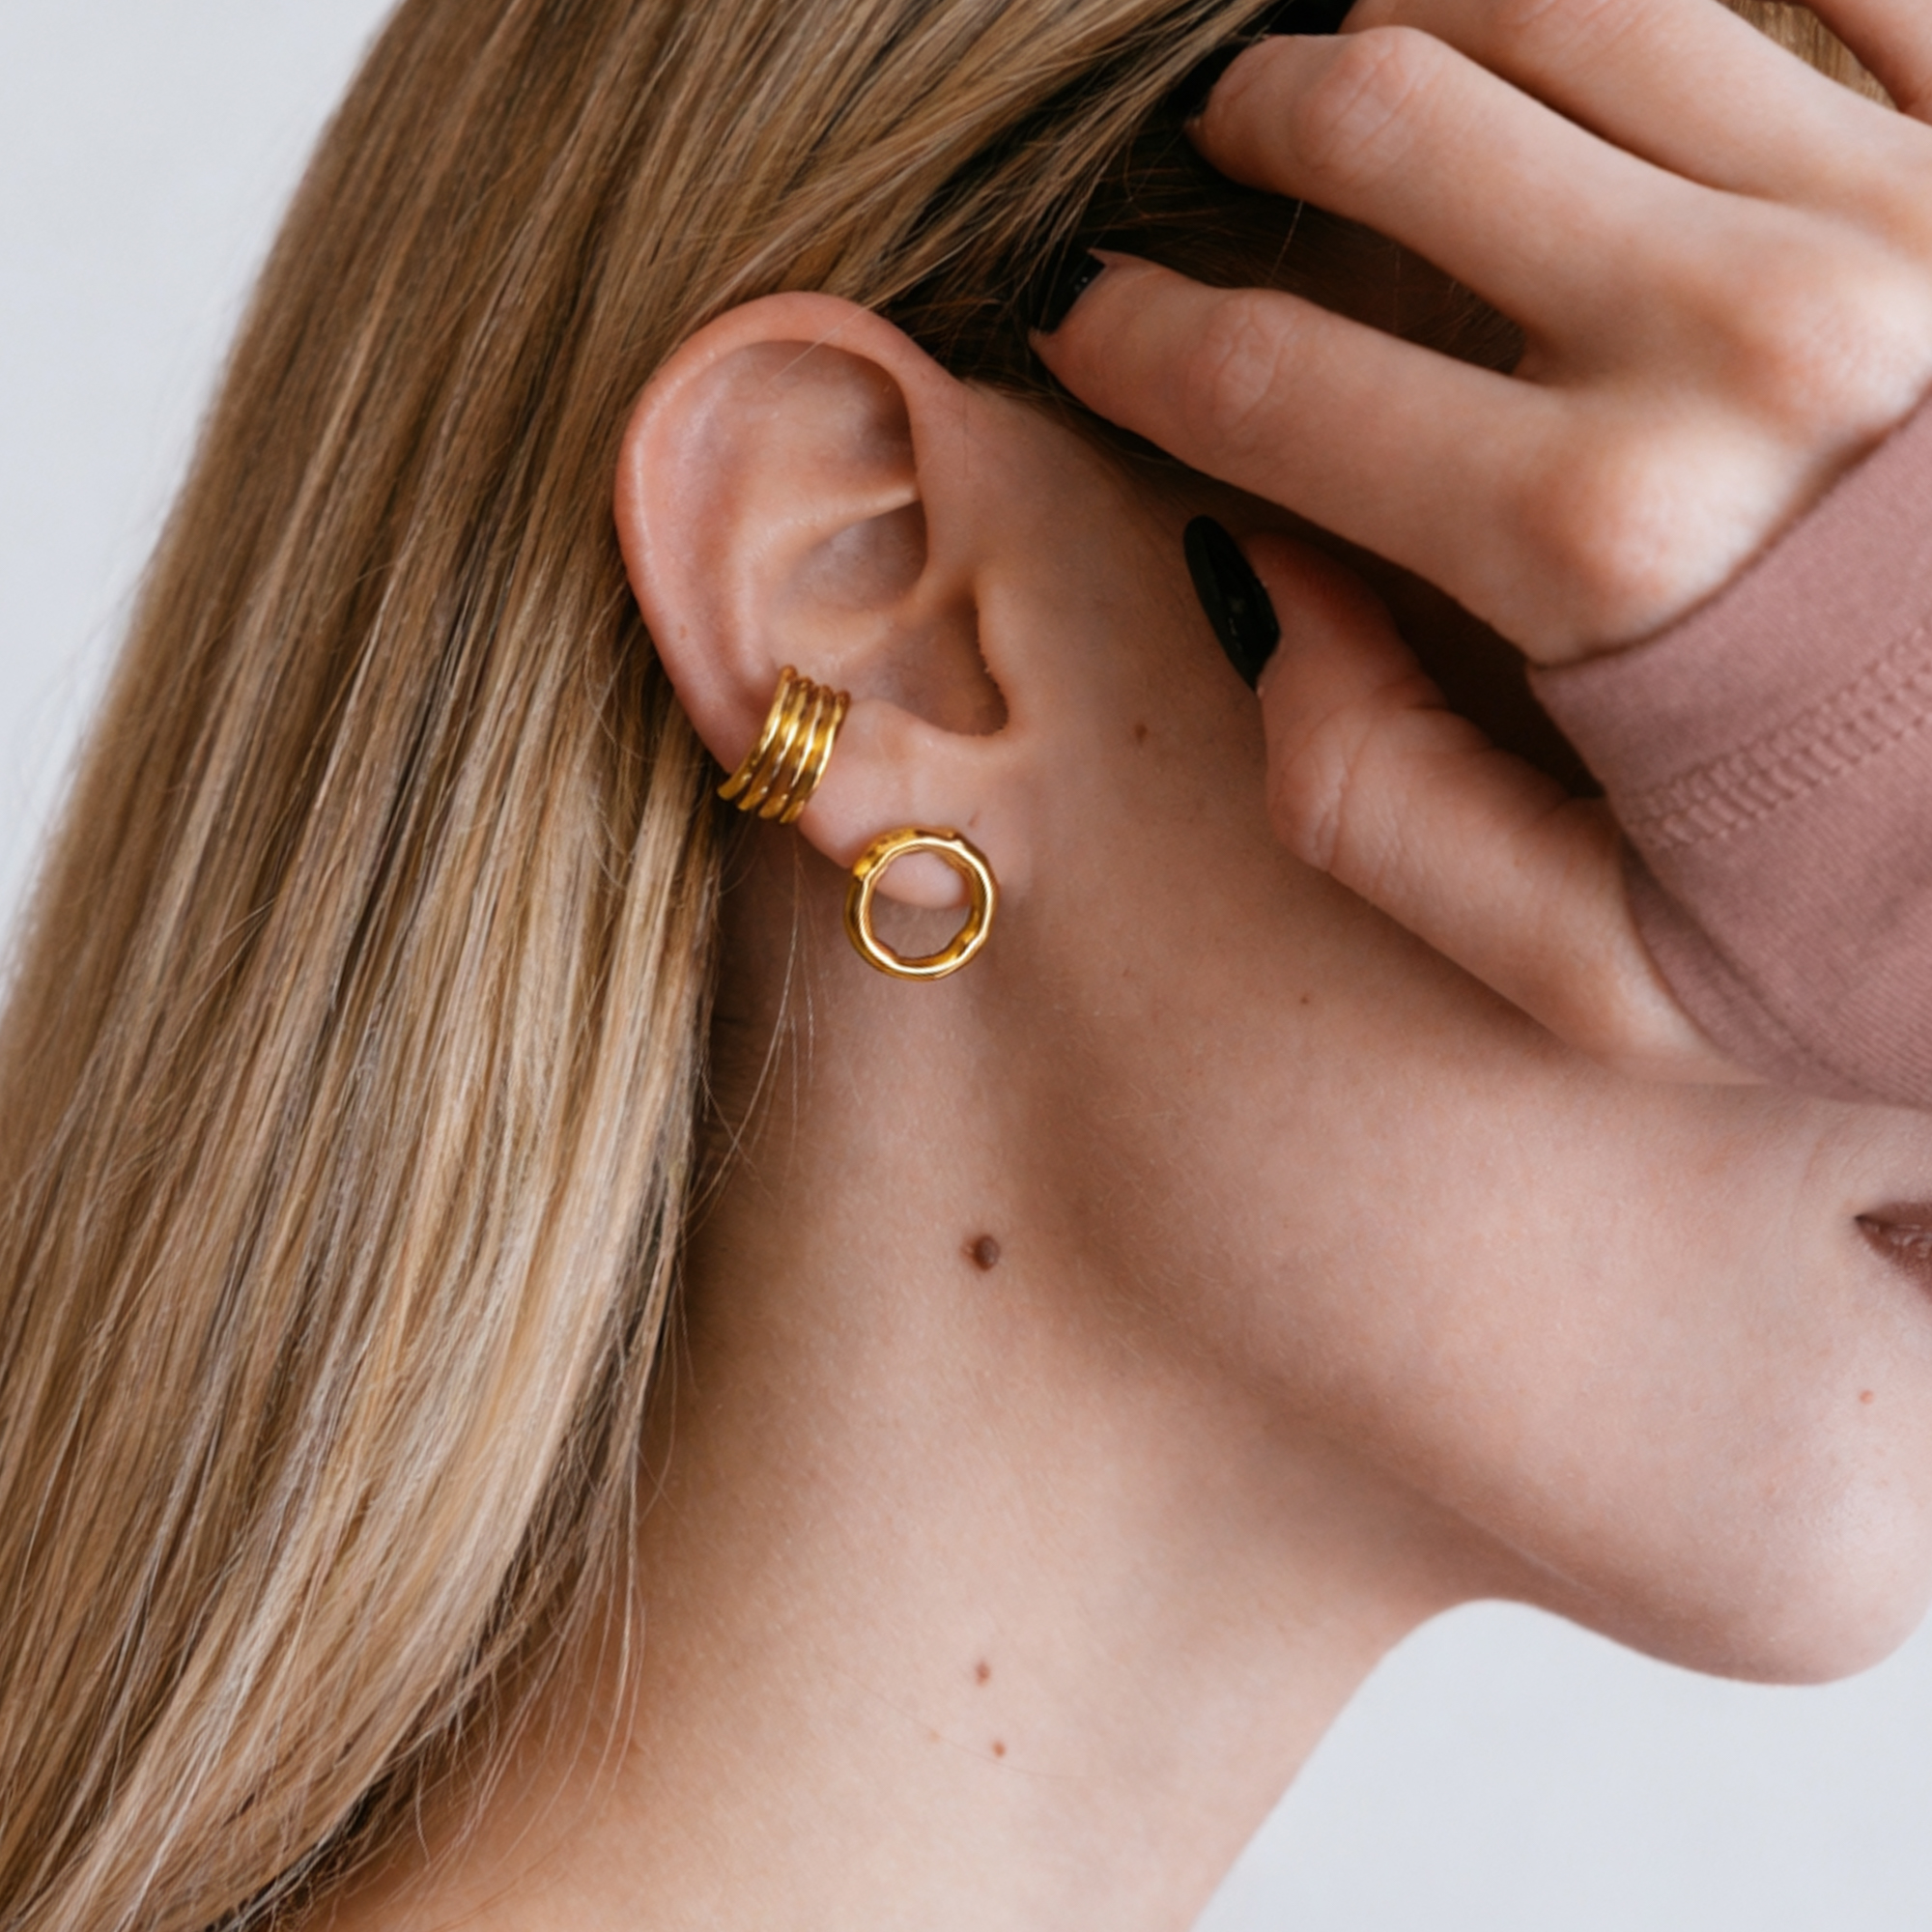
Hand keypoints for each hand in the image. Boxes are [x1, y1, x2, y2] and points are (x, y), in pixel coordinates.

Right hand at [1035, 0, 1931, 1079]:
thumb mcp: (1611, 975)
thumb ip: (1378, 806)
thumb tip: (1266, 584)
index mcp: (1599, 548)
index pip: (1267, 380)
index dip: (1131, 338)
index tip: (1086, 324)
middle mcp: (1734, 332)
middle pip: (1390, 114)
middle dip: (1254, 123)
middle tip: (1226, 158)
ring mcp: (1904, 207)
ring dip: (1429, 8)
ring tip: (1388, 62)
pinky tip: (1623, 36)